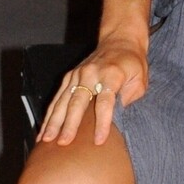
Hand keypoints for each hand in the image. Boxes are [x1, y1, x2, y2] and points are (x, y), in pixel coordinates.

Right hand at [37, 29, 148, 145]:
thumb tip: (119, 122)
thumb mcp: (140, 82)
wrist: (120, 40)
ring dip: (54, 121)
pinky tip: (44, 129)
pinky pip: (57, 98)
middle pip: (78, 102)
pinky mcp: (69, 77)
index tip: (98, 140)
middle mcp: (91, 73)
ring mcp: (77, 74)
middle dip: (70, 124)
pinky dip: (49, 114)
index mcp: (112, 74)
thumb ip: (129, 100)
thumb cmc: (132, 64)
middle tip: (64, 143)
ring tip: (46, 139)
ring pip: (62, 100)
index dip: (102, 122)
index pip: (105, 101)